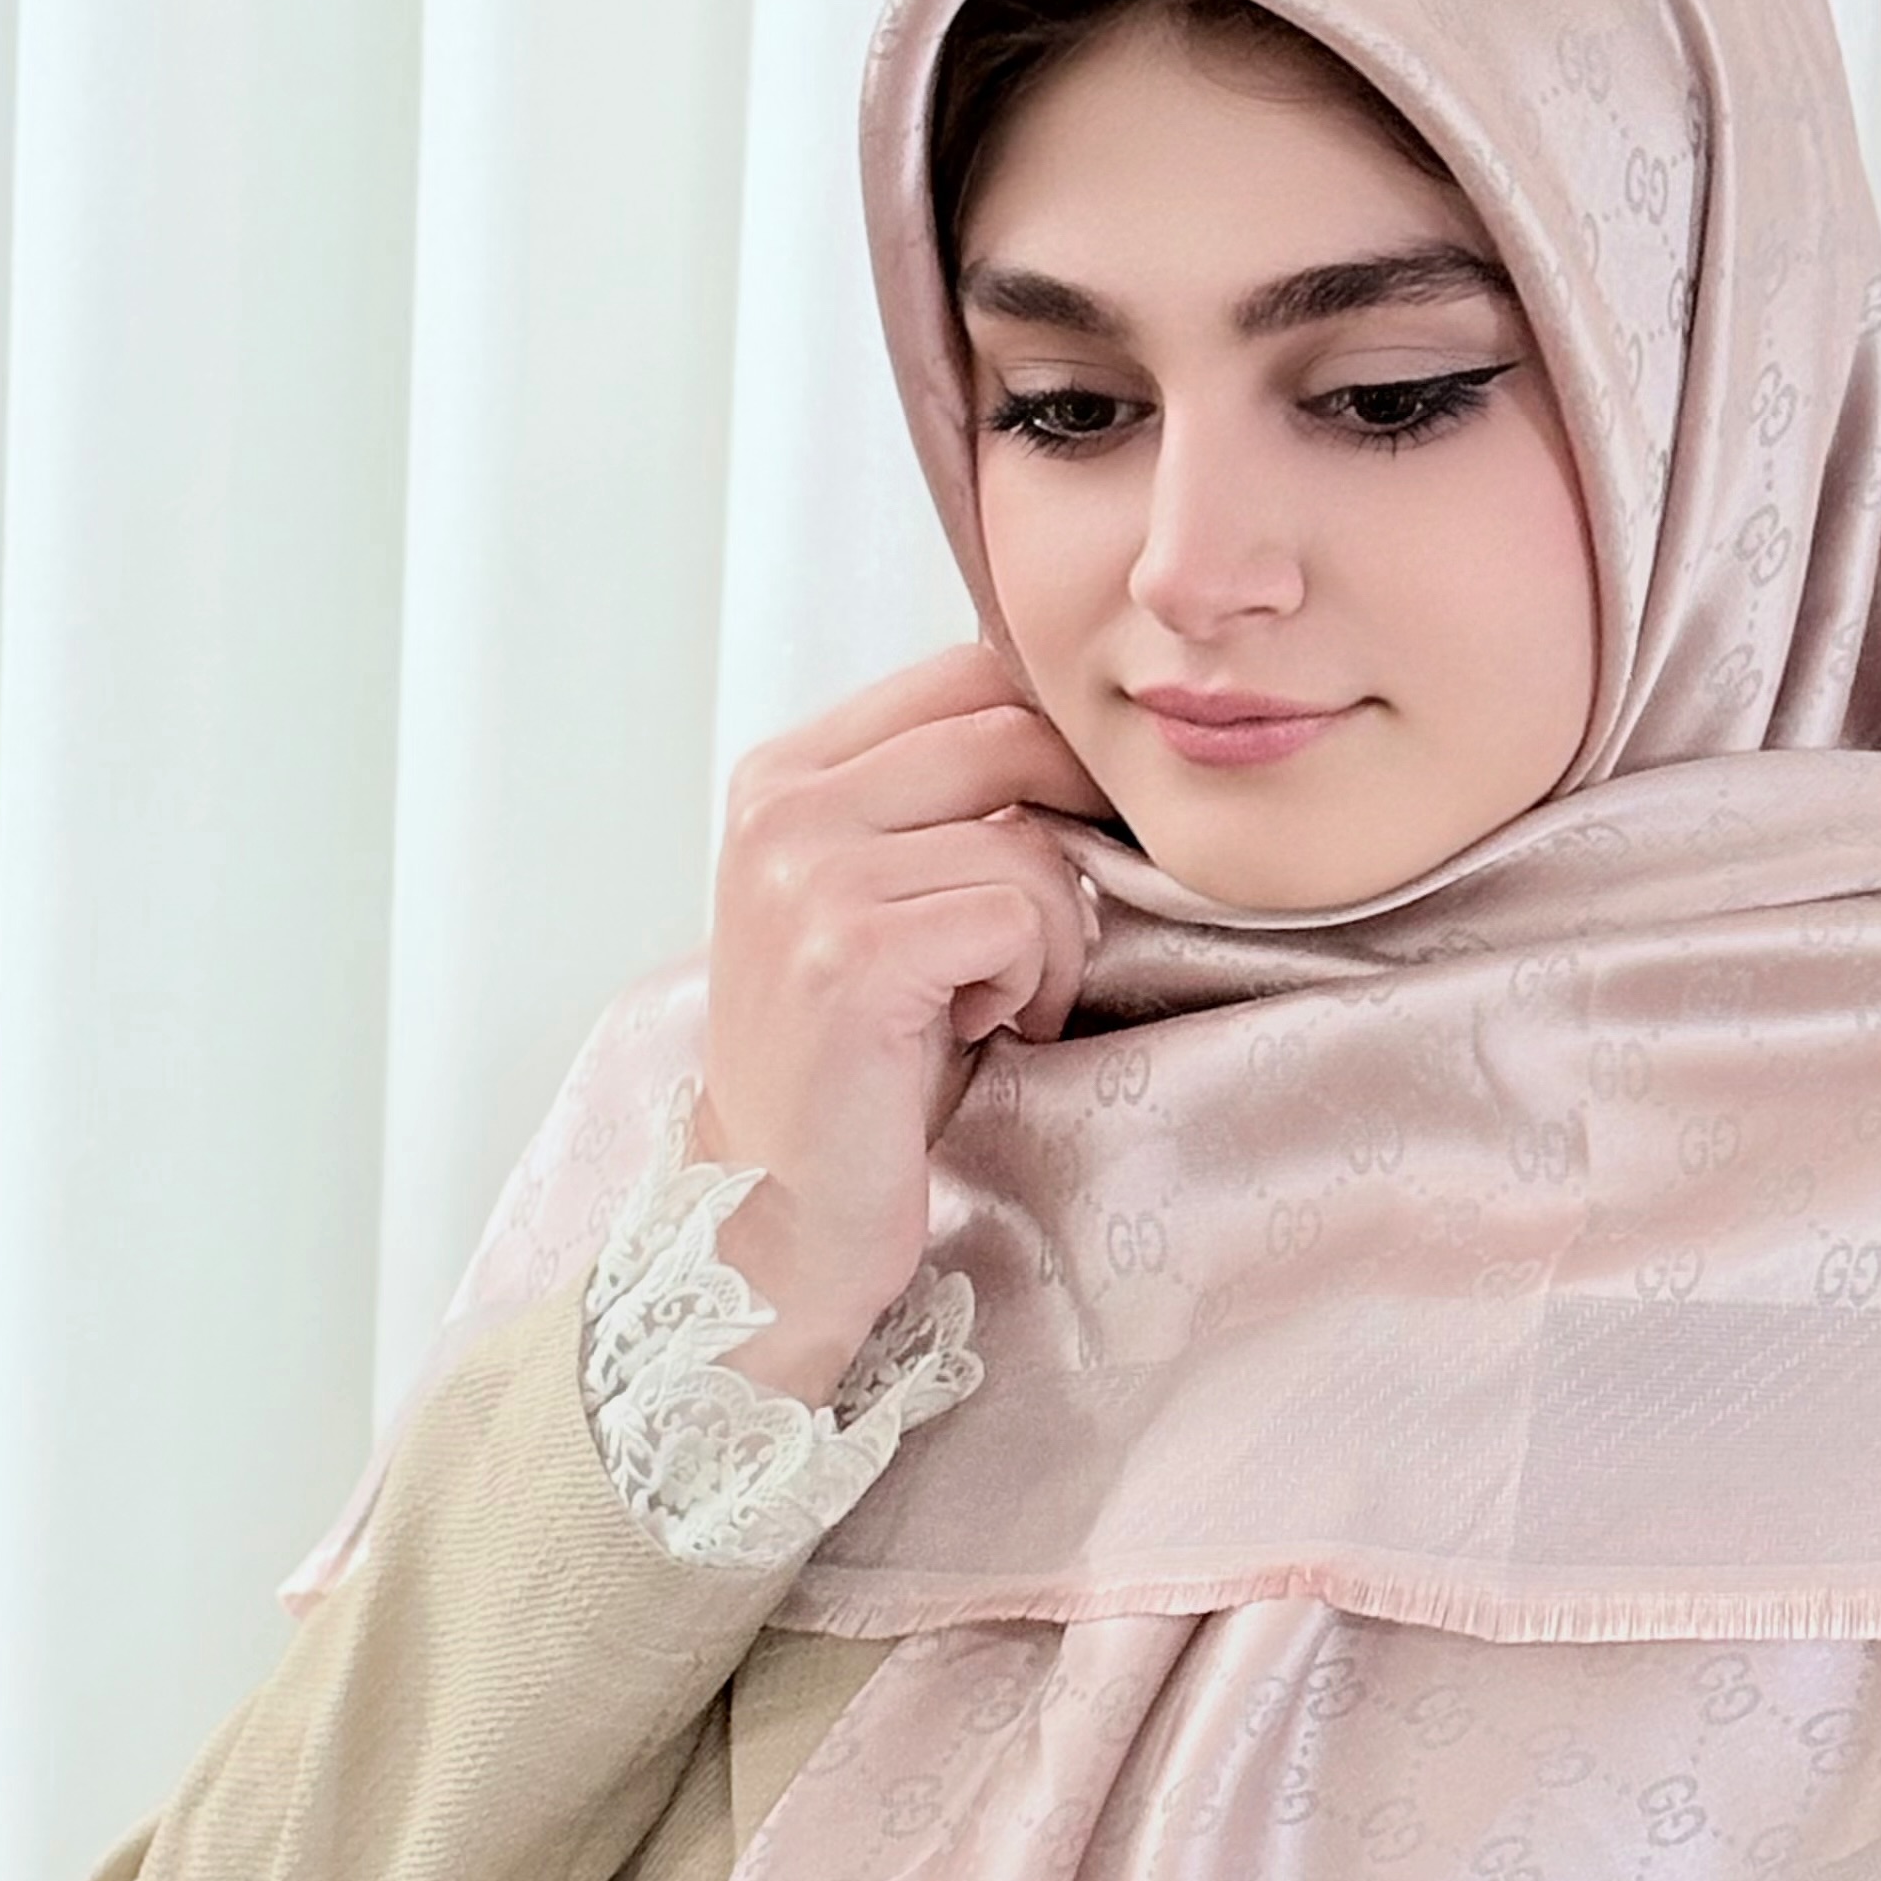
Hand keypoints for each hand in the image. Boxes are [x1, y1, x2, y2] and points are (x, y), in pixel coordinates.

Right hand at [695, 640, 1107, 1403]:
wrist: (781, 1209)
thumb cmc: (867, 1064)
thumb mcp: (896, 901)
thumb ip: (953, 802)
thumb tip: (1099, 726)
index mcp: (787, 771)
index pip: (969, 670)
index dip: (1064, 738)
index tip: (1096, 827)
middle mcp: (781, 804)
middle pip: (1008, 729)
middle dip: (1080, 827)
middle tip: (1071, 924)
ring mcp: (804, 875)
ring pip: (1024, 836)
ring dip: (1057, 933)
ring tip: (1007, 1002)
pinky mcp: (849, 952)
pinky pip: (1018, 914)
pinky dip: (1033, 982)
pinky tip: (987, 1031)